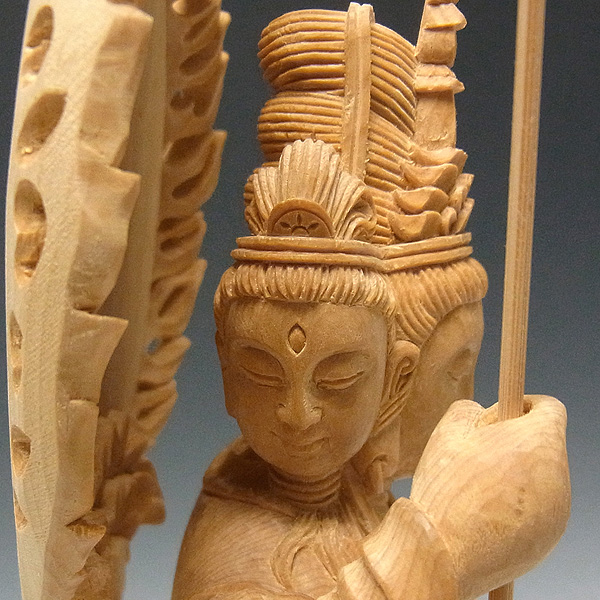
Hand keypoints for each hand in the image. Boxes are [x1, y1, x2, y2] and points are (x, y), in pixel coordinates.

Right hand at [410, 395, 569, 599]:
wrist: (444, 554)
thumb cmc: (448, 488)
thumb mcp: (449, 431)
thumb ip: (470, 410)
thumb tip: (482, 415)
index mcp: (538, 442)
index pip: (551, 407)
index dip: (526, 403)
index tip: (505, 412)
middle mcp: (558, 475)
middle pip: (543, 444)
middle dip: (513, 442)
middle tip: (477, 453)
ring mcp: (558, 511)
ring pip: (538, 478)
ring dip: (513, 474)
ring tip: (474, 488)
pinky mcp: (548, 540)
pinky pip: (534, 509)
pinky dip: (513, 506)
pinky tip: (481, 515)